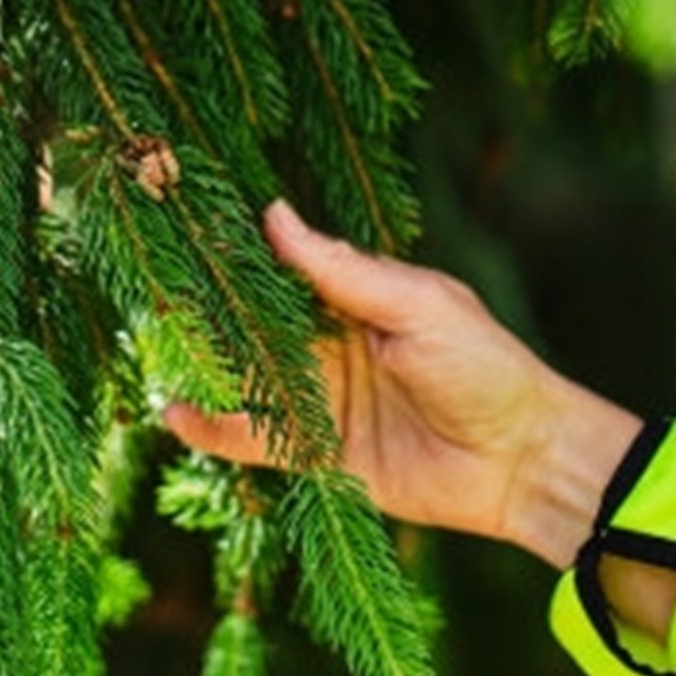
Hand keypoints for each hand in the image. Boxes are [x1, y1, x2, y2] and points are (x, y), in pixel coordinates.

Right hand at [164, 200, 642, 569]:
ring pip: (247, 378)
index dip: (239, 255)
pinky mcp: (318, 453)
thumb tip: (274, 214)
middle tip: (152, 294)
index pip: (283, 270)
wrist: (522, 461)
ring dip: (204, 367)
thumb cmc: (484, 366)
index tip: (188, 233)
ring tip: (152, 351)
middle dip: (209, 312)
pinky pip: (256, 439)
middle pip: (256, 325)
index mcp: (356, 300)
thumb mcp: (417, 305)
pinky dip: (215, 429)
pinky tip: (173, 414)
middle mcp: (330, 346)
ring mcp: (321, 399)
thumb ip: (342, 270)